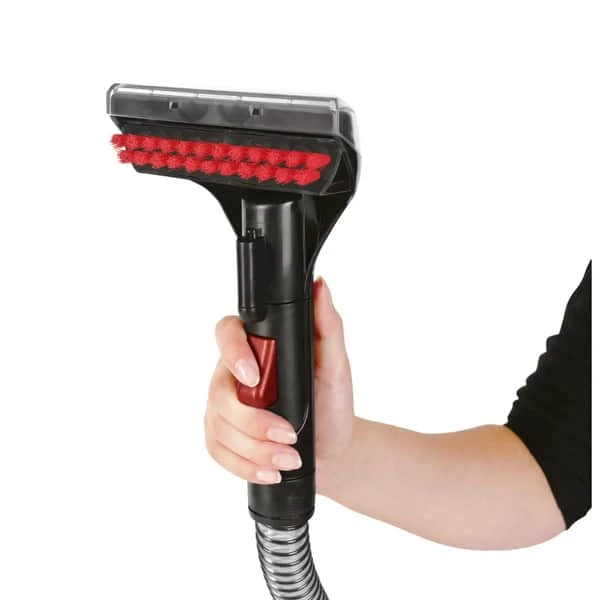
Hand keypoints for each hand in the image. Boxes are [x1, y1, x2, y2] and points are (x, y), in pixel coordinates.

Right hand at [204, 277, 353, 486]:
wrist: (332, 449)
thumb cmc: (332, 404)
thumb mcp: (336, 366)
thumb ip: (328, 326)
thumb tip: (321, 287)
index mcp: (257, 348)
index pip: (226, 332)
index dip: (232, 352)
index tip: (255, 378)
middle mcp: (233, 374)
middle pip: (219, 391)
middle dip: (253, 421)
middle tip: (289, 434)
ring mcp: (222, 407)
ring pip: (218, 425)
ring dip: (254, 449)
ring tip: (288, 459)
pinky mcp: (220, 437)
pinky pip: (217, 451)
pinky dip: (244, 466)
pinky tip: (268, 471)